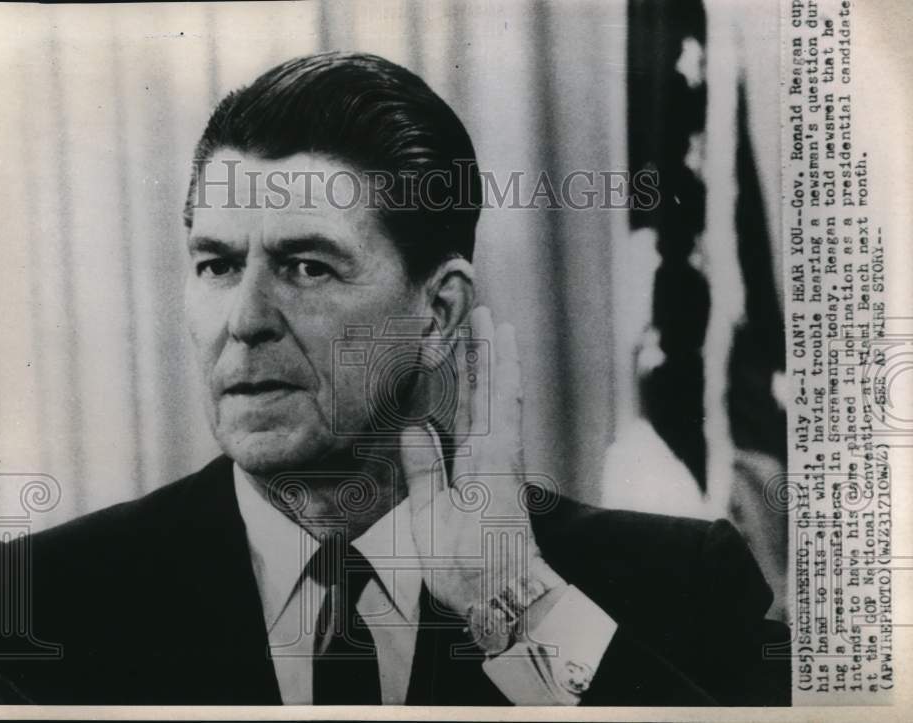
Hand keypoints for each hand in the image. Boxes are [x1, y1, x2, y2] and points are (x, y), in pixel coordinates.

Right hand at [401, 306, 563, 653]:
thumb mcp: (436, 520)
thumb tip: (412, 426)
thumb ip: (425, 471)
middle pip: (497, 392)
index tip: (485, 320)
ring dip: (491, 373)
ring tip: (483, 344)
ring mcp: (500, 465)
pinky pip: (491, 429)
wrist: (505, 596)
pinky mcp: (496, 479)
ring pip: (497, 408)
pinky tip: (477, 398)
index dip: (489, 355)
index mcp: (487, 456)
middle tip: (486, 316)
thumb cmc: (470, 562)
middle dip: (492, 353)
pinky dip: (487, 404)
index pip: (490, 393)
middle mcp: (499, 453)